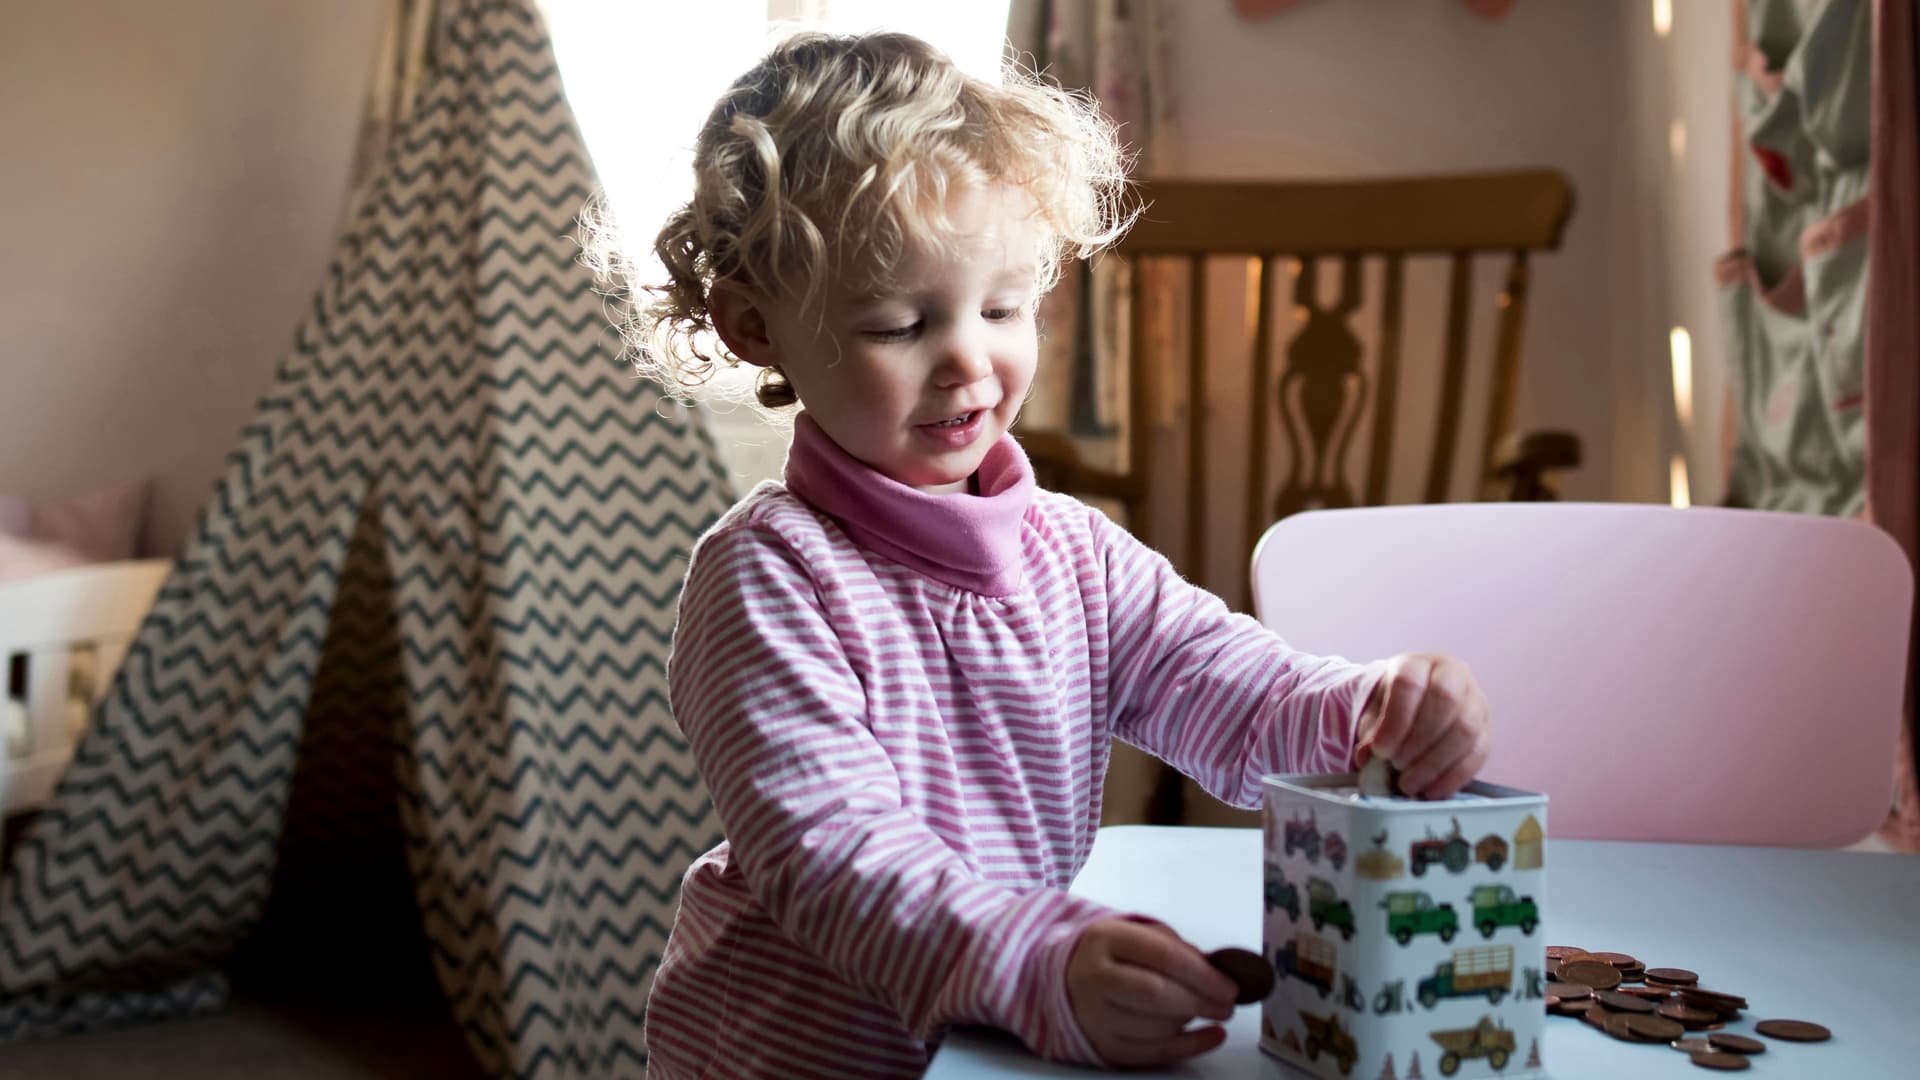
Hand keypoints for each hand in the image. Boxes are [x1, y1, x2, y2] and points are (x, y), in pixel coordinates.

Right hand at [1064, 917, 1237, 1066]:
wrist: (1069, 980)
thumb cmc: (1114, 956)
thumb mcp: (1137, 935)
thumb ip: (1175, 948)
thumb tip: (1215, 971)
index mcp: (1105, 939)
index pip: (1160, 955)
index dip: (1201, 973)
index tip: (1228, 984)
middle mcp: (1094, 976)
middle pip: (1155, 993)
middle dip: (1199, 1000)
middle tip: (1226, 1004)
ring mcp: (1094, 1015)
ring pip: (1154, 1026)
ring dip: (1190, 1020)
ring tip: (1207, 1010)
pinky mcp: (1102, 1044)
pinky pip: (1152, 1053)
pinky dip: (1189, 1046)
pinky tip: (1212, 1036)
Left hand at [1354, 652, 1490, 799]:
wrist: (1417, 707)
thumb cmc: (1394, 707)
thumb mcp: (1376, 712)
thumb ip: (1371, 732)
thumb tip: (1367, 757)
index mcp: (1419, 664)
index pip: (1410, 683)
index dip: (1396, 719)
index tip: (1381, 749)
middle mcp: (1453, 675)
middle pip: (1445, 701)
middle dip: (1419, 739)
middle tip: (1397, 765)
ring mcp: (1475, 701)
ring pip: (1465, 730)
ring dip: (1435, 762)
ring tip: (1409, 784)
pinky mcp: (1486, 729)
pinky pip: (1478, 753)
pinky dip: (1454, 776)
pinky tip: (1432, 791)